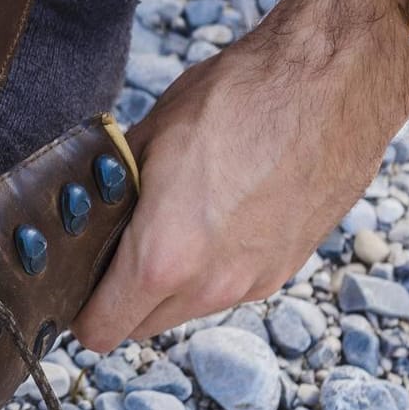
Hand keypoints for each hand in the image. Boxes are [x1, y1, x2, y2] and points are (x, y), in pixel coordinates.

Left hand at [72, 0, 408, 349]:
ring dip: (168, 282)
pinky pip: (229, 286)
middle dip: (120, 296)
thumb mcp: (149, 135)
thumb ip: (116, 189)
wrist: (334, 82)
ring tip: (170, 220)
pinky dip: (211, 267)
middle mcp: (211, 285)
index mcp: (163, 257)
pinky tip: (215, 214)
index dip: (79, 309)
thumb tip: (95, 205)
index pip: (101, 327)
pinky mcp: (286, 267)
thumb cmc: (241, 98)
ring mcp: (254, 281)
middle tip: (114, 245)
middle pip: (141, 324)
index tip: (74, 283)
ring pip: (187, 308)